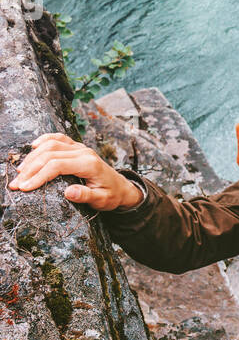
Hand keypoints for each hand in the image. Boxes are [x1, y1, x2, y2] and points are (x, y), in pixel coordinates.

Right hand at [7, 133, 142, 210]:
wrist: (122, 188)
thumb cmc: (111, 196)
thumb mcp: (102, 201)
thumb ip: (86, 196)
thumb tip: (68, 192)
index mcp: (89, 164)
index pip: (57, 165)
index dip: (39, 176)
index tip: (25, 188)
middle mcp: (83, 152)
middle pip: (50, 154)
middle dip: (30, 169)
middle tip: (16, 184)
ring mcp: (80, 148)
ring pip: (51, 144)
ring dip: (32, 157)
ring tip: (20, 173)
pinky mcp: (77, 147)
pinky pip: (59, 138)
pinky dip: (44, 140)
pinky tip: (33, 147)